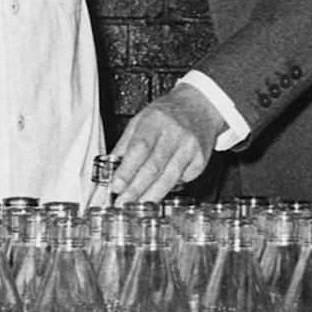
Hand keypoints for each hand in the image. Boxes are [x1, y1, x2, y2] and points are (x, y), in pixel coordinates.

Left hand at [110, 83, 224, 202]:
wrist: (200, 106)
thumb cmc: (167, 113)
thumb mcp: (140, 120)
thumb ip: (125, 144)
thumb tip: (109, 168)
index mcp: (155, 120)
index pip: (139, 148)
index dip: (127, 170)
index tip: (116, 186)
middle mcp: (175, 133)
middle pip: (153, 167)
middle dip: (135, 189)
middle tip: (122, 203)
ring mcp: (190, 147)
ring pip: (169, 178)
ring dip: (151, 195)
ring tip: (136, 206)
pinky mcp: (201, 159)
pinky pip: (182, 180)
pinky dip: (169, 188)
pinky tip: (157, 191)